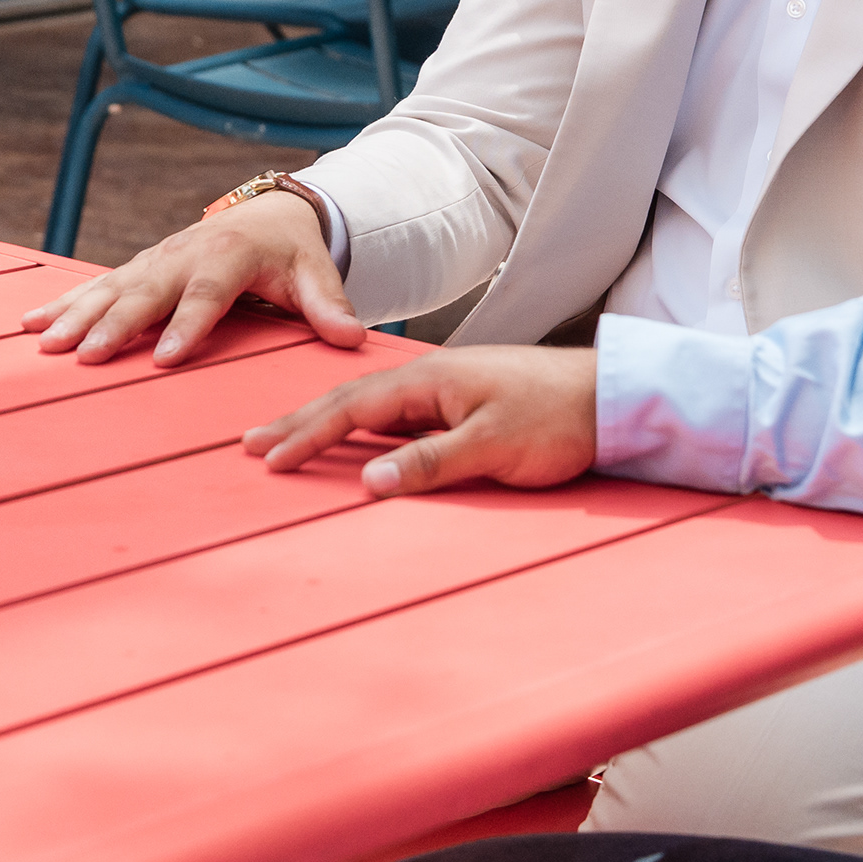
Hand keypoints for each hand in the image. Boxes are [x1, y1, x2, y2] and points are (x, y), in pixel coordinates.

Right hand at [25, 188, 360, 366]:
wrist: (269, 213)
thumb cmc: (292, 252)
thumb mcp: (316, 273)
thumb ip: (329, 305)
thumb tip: (353, 338)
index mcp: (229, 254)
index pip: (206, 294)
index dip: (186, 325)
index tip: (166, 357)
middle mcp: (184, 253)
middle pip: (144, 292)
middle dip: (112, 324)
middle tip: (82, 354)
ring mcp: (155, 259)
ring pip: (110, 288)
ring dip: (75, 315)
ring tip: (45, 342)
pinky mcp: (137, 267)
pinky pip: (94, 286)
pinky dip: (61, 303)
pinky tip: (28, 323)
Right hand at [244, 347, 599, 496]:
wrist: (609, 394)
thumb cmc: (556, 416)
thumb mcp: (494, 446)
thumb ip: (430, 463)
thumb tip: (368, 482)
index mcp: (429, 381)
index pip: (352, 408)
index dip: (308, 434)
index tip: (269, 458)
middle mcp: (430, 379)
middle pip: (350, 401)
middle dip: (299, 423)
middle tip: (253, 444)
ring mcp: (445, 391)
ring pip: (371, 408)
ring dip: (326, 423)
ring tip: (287, 439)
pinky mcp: (461, 405)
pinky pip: (398, 416)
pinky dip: (363, 427)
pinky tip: (356, 440)